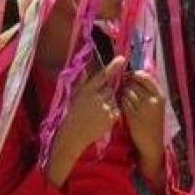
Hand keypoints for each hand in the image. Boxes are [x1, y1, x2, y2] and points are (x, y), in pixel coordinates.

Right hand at [47, 57, 124, 185]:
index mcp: (86, 90)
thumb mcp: (74, 97)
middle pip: (110, 89)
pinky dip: (111, 114)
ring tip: (96, 114)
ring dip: (109, 104)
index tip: (122, 59)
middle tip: (96, 104)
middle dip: (107, 93)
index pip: (102, 75)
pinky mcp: (111, 117)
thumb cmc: (71, 115)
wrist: (72, 135)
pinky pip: (116, 111)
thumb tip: (85, 71)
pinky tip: (100, 120)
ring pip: (114, 100)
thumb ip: (82, 84)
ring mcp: (105, 107)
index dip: (113, 67)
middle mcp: (96, 97)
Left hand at [121, 70, 165, 161]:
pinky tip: (123, 107)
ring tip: (125, 100)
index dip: (134, 74)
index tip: (128, 76)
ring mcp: (143, 108)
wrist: (152, 143)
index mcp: (160, 96)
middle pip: (133, 83)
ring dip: (122, 94)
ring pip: (126, 92)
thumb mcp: (157, 105)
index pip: (145, 76)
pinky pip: (123, 102)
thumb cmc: (153, 122)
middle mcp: (153, 100)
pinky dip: (121, 103)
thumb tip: (137, 75)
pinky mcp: (134, 116)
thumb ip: (149, 91)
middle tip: (124, 89)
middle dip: (126, 84)